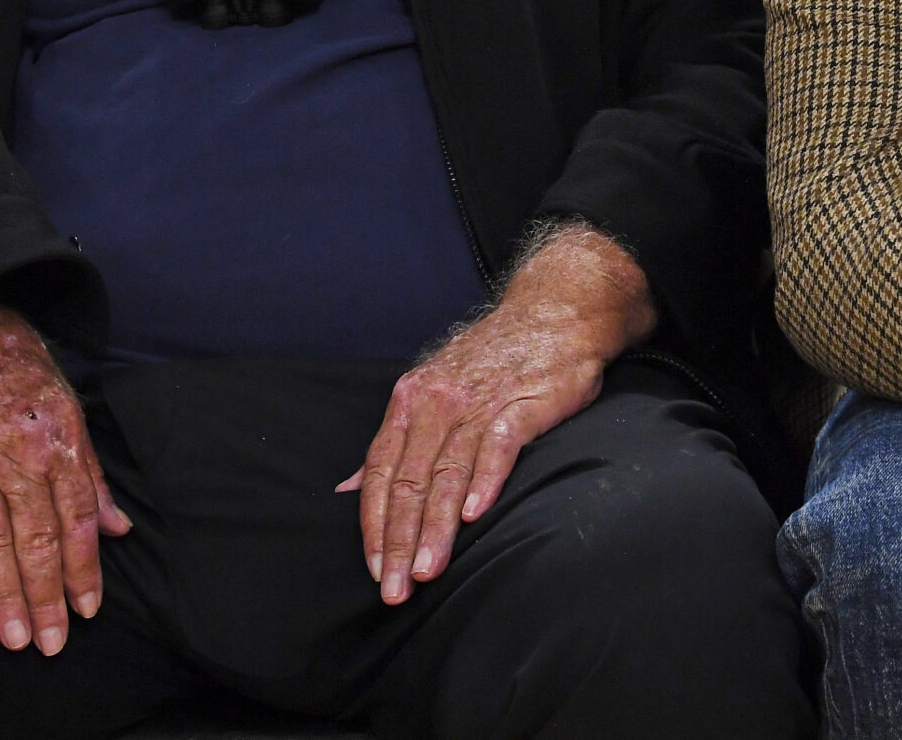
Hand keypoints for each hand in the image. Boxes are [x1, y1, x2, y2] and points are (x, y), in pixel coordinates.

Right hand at [0, 305, 131, 654]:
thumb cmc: (17, 369)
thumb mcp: (69, 409)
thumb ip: (91, 474)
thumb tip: (119, 528)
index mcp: (60, 444)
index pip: (78, 520)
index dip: (84, 569)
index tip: (87, 611)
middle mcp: (19, 456)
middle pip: (37, 538)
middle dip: (47, 596)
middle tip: (51, 644)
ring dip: (5, 590)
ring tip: (13, 635)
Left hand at [339, 227, 654, 604]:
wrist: (555, 312)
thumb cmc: (492, 359)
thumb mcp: (431, 390)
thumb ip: (393, 444)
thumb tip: (346, 488)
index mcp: (409, 400)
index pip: (381, 472)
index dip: (375, 524)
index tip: (374, 570)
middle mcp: (437, 402)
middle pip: (410, 481)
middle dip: (400, 540)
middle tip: (395, 589)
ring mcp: (477, 402)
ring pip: (447, 473)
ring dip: (435, 527)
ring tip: (428, 571)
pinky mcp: (521, 404)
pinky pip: (496, 446)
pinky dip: (484, 480)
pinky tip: (474, 515)